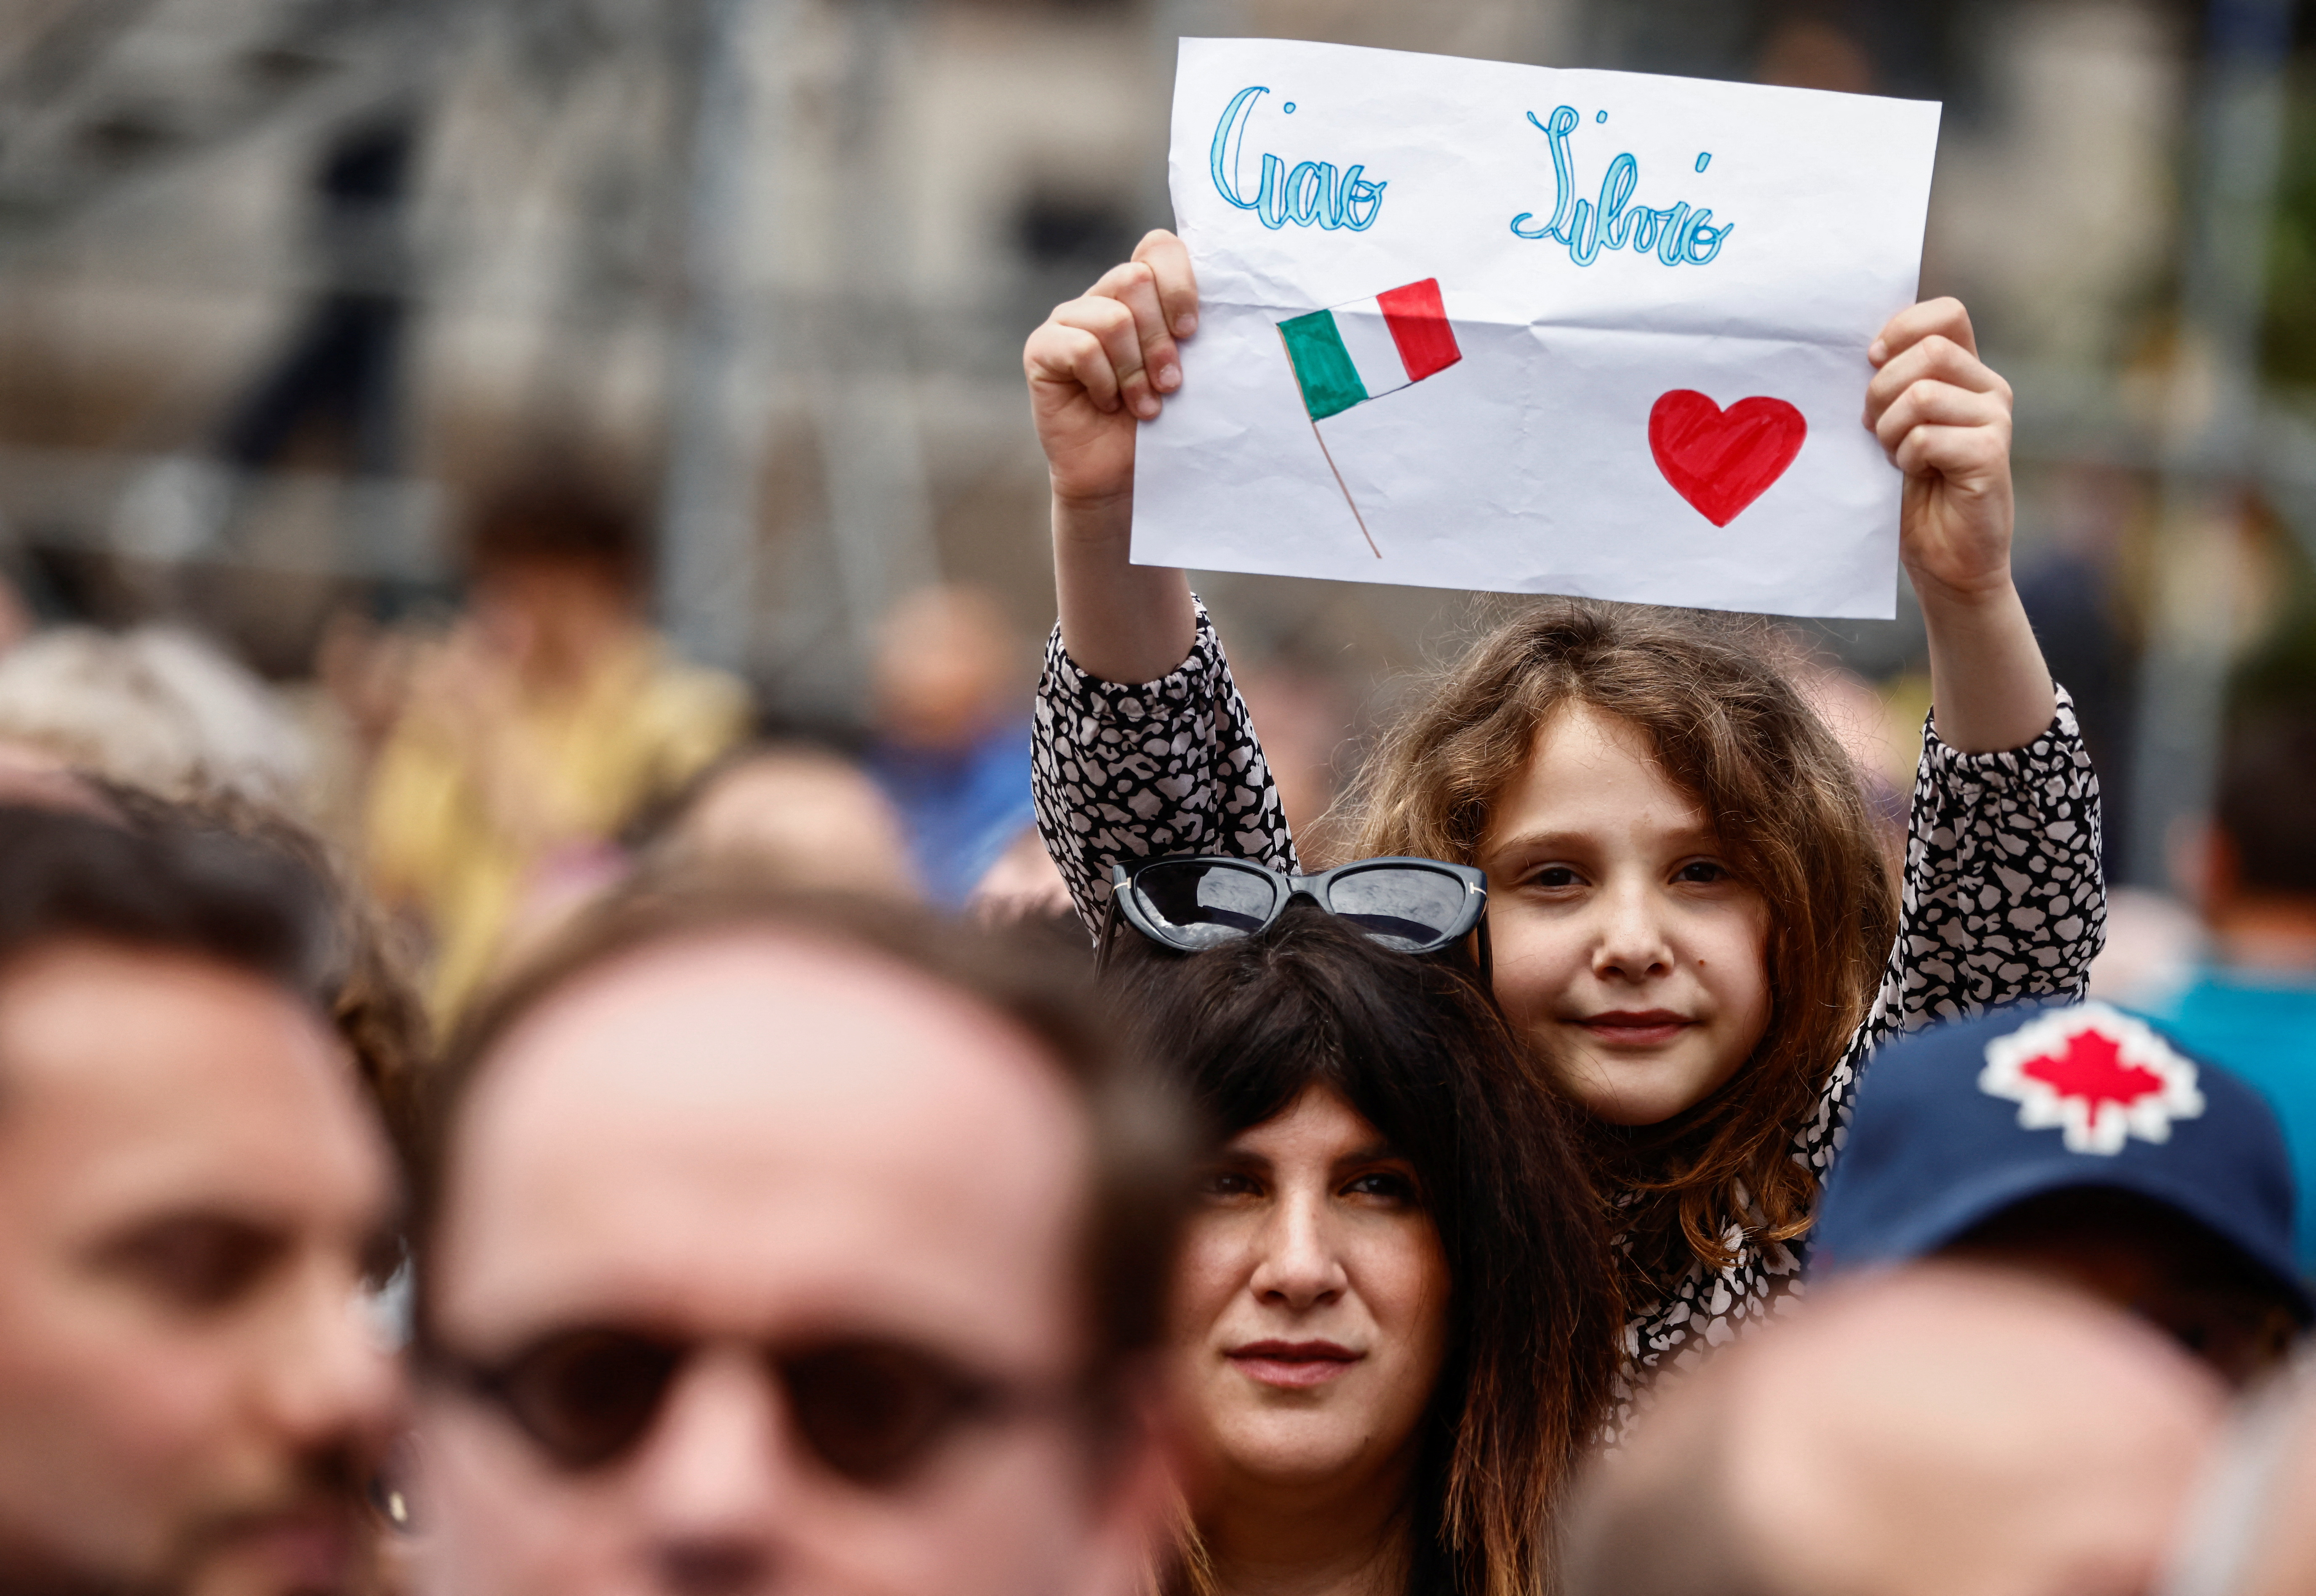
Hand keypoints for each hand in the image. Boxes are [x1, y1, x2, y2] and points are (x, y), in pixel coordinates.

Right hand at [1023, 230, 1198, 506]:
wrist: (1121, 476)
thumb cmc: (1163, 423)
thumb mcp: (1191, 371)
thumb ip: (1194, 331)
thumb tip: (1230, 303)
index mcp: (1143, 293)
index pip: (1159, 248)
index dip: (1179, 285)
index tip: (1192, 333)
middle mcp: (1103, 296)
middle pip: (1135, 279)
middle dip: (1159, 338)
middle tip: (1170, 384)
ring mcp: (1069, 319)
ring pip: (1112, 318)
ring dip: (1135, 371)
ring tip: (1143, 405)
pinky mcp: (1042, 348)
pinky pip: (1081, 347)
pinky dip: (1104, 382)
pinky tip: (1108, 404)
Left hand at [1864, 298, 2015, 604]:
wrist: (1945, 555)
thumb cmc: (1913, 488)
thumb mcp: (1894, 424)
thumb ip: (1891, 384)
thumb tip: (1864, 350)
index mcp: (1966, 372)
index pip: (1947, 314)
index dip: (1902, 328)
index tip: (1871, 359)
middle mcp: (1988, 387)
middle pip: (1928, 351)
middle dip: (1882, 390)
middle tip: (1875, 428)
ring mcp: (1996, 419)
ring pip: (1921, 394)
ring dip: (1890, 429)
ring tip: (1896, 454)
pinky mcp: (1991, 453)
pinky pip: (1926, 437)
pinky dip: (1906, 457)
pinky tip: (1916, 474)